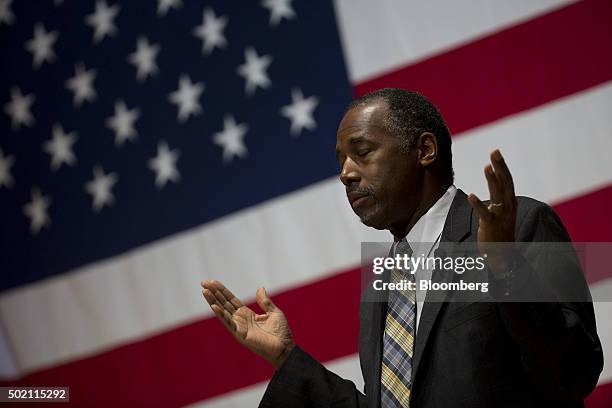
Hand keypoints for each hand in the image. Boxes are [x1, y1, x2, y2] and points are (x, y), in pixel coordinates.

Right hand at [201, 280, 294, 368]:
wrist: (285, 348)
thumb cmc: (281, 333)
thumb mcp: (274, 312)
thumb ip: (265, 302)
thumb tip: (260, 288)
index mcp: (247, 314)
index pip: (231, 300)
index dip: (222, 291)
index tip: (212, 282)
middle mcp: (240, 320)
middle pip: (224, 303)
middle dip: (214, 293)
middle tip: (203, 282)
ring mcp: (239, 327)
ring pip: (223, 312)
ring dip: (213, 301)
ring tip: (205, 291)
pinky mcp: (240, 335)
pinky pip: (229, 323)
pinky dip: (221, 315)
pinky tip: (213, 306)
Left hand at [467, 149, 517, 274]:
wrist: (503, 255)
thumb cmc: (500, 231)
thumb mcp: (501, 210)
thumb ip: (498, 196)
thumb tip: (495, 180)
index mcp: (510, 202)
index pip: (507, 181)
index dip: (502, 166)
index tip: (496, 153)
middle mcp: (508, 207)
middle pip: (505, 183)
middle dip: (500, 167)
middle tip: (495, 152)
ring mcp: (500, 216)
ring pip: (497, 195)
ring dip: (492, 180)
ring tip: (487, 167)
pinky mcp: (490, 225)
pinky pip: (484, 213)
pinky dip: (477, 204)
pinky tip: (470, 195)